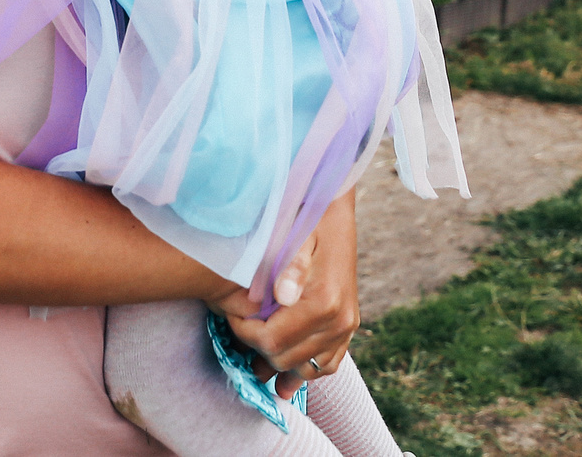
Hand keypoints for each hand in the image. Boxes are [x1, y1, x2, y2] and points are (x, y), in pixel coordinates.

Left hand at [214, 189, 358, 395]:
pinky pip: (328, 363)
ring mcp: (347, 327)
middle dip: (257, 349)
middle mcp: (339, 320)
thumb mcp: (297, 233)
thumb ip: (290, 265)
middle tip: (240, 330)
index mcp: (323, 301)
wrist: (334, 209)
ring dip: (280, 367)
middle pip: (286, 358)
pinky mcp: (349, 327)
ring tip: (256, 363)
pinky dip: (305, 369)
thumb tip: (282, 297)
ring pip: (307, 369)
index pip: (273, 340)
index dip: (245, 334)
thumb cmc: (307, 218)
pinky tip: (286, 372)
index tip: (232, 316)